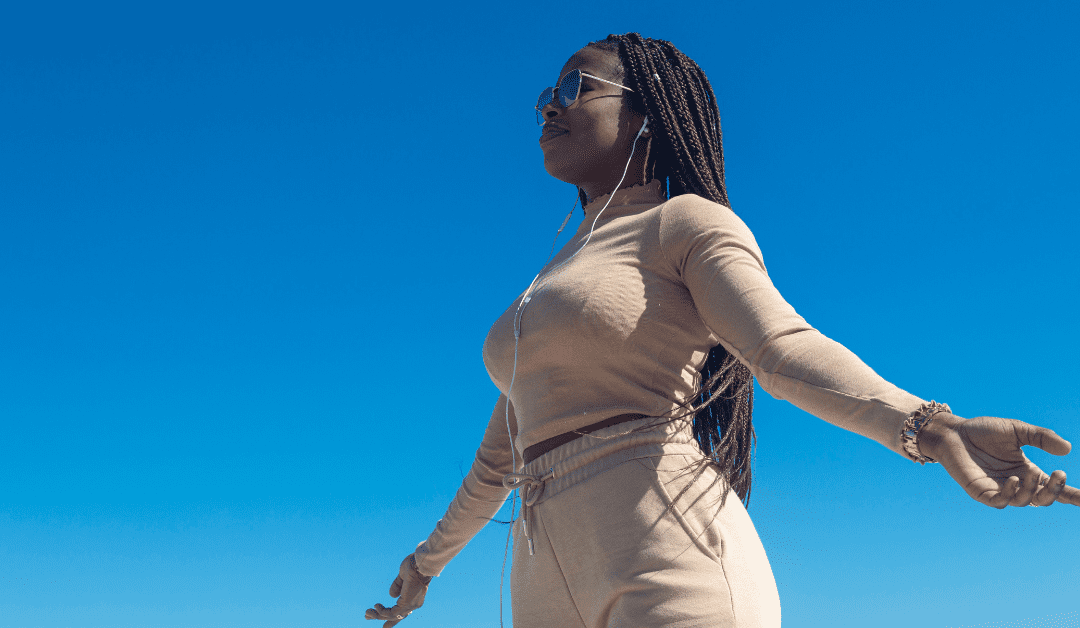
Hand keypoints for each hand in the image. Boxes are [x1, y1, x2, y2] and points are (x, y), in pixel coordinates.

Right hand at [365, 554, 432, 626]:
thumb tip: (392, 595)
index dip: (393, 619)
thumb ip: (398, 585)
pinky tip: (376, 606)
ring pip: (392, 615)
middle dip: (381, 618)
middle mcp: (414, 604)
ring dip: (378, 615)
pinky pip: (392, 613)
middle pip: (397, 616)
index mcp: (414, 597)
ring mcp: (411, 605)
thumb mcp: (403, 576)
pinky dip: (382, 611)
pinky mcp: (406, 603)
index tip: (385, 625)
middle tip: (367, 617)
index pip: (403, 612)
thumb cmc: (415, 565)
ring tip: (367, 613)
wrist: (421, 562)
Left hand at [918, 413, 1078, 508]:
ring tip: (1028, 475)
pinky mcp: (982, 492)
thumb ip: (1042, 437)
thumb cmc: (984, 431)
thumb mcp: (1018, 430)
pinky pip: (1000, 501)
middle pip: (1044, 499)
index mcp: (1029, 472)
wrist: (954, 432)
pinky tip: (1012, 480)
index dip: (1073, 496)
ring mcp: (999, 489)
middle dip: (1055, 491)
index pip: (1055, 487)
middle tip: (1059, 474)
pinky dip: (1010, 495)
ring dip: (1031, 490)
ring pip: (1024, 502)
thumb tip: (1068, 449)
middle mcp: (1017, 484)